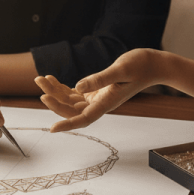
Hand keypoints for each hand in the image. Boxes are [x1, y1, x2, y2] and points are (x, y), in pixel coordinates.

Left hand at [37, 49, 160, 131]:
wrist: (153, 65)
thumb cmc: (140, 66)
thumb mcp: (120, 70)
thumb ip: (99, 79)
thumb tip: (78, 86)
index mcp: (106, 103)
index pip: (82, 119)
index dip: (67, 125)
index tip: (51, 130)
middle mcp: (100, 103)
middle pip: (71, 109)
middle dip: (53, 99)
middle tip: (39, 84)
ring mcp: (98, 98)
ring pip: (70, 101)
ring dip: (55, 92)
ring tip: (41, 79)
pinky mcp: (97, 90)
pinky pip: (76, 93)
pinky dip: (63, 88)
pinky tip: (53, 80)